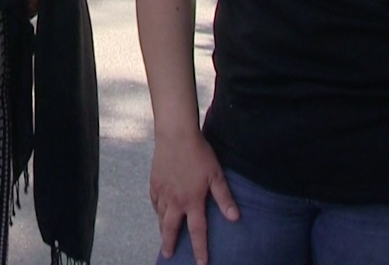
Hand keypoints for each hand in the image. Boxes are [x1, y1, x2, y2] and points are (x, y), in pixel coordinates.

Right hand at [150, 130, 236, 264]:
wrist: (176, 136)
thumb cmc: (199, 153)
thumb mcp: (216, 175)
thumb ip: (224, 197)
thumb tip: (235, 218)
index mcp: (192, 201)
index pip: (197, 231)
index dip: (199, 249)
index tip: (200, 263)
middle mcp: (175, 200)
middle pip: (170, 228)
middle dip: (169, 243)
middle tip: (167, 255)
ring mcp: (162, 191)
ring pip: (161, 216)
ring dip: (163, 228)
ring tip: (164, 236)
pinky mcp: (154, 182)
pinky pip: (154, 202)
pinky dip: (157, 210)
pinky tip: (159, 211)